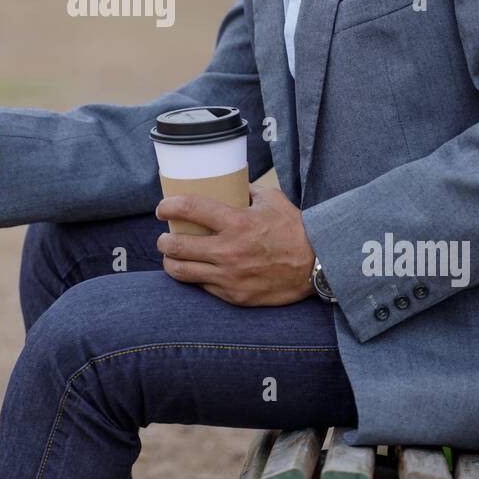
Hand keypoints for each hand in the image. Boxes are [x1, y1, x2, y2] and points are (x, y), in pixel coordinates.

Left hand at [155, 183, 315, 305]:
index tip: (162, 208)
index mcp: (236, 222)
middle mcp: (228, 251)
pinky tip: (195, 271)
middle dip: (164, 240)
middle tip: (165, 236)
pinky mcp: (234, 295)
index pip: (189, 209)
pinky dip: (195, 278)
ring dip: (170, 262)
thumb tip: (230, 182)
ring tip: (171, 256)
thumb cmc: (294, 229)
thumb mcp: (272, 200)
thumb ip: (247, 191)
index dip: (168, 207)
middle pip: (176, 245)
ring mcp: (230, 276)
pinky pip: (203, 286)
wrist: (316, 266)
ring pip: (181, 271)